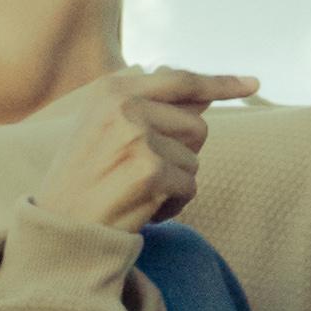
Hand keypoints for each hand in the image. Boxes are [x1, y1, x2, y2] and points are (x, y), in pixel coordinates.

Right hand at [40, 66, 259, 239]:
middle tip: (141, 175)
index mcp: (111, 91)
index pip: (180, 81)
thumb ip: (148, 109)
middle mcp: (124, 107)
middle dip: (182, 155)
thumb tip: (204, 95)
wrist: (57, 230)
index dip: (221, 83)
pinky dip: (172, 206)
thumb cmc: (82, 182)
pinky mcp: (150, 171)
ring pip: (195, 160)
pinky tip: (139, 210)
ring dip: (174, 184)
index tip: (253, 84)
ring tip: (134, 193)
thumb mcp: (103, 131)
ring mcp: (138, 138)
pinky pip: (190, 188)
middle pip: (197, 126)